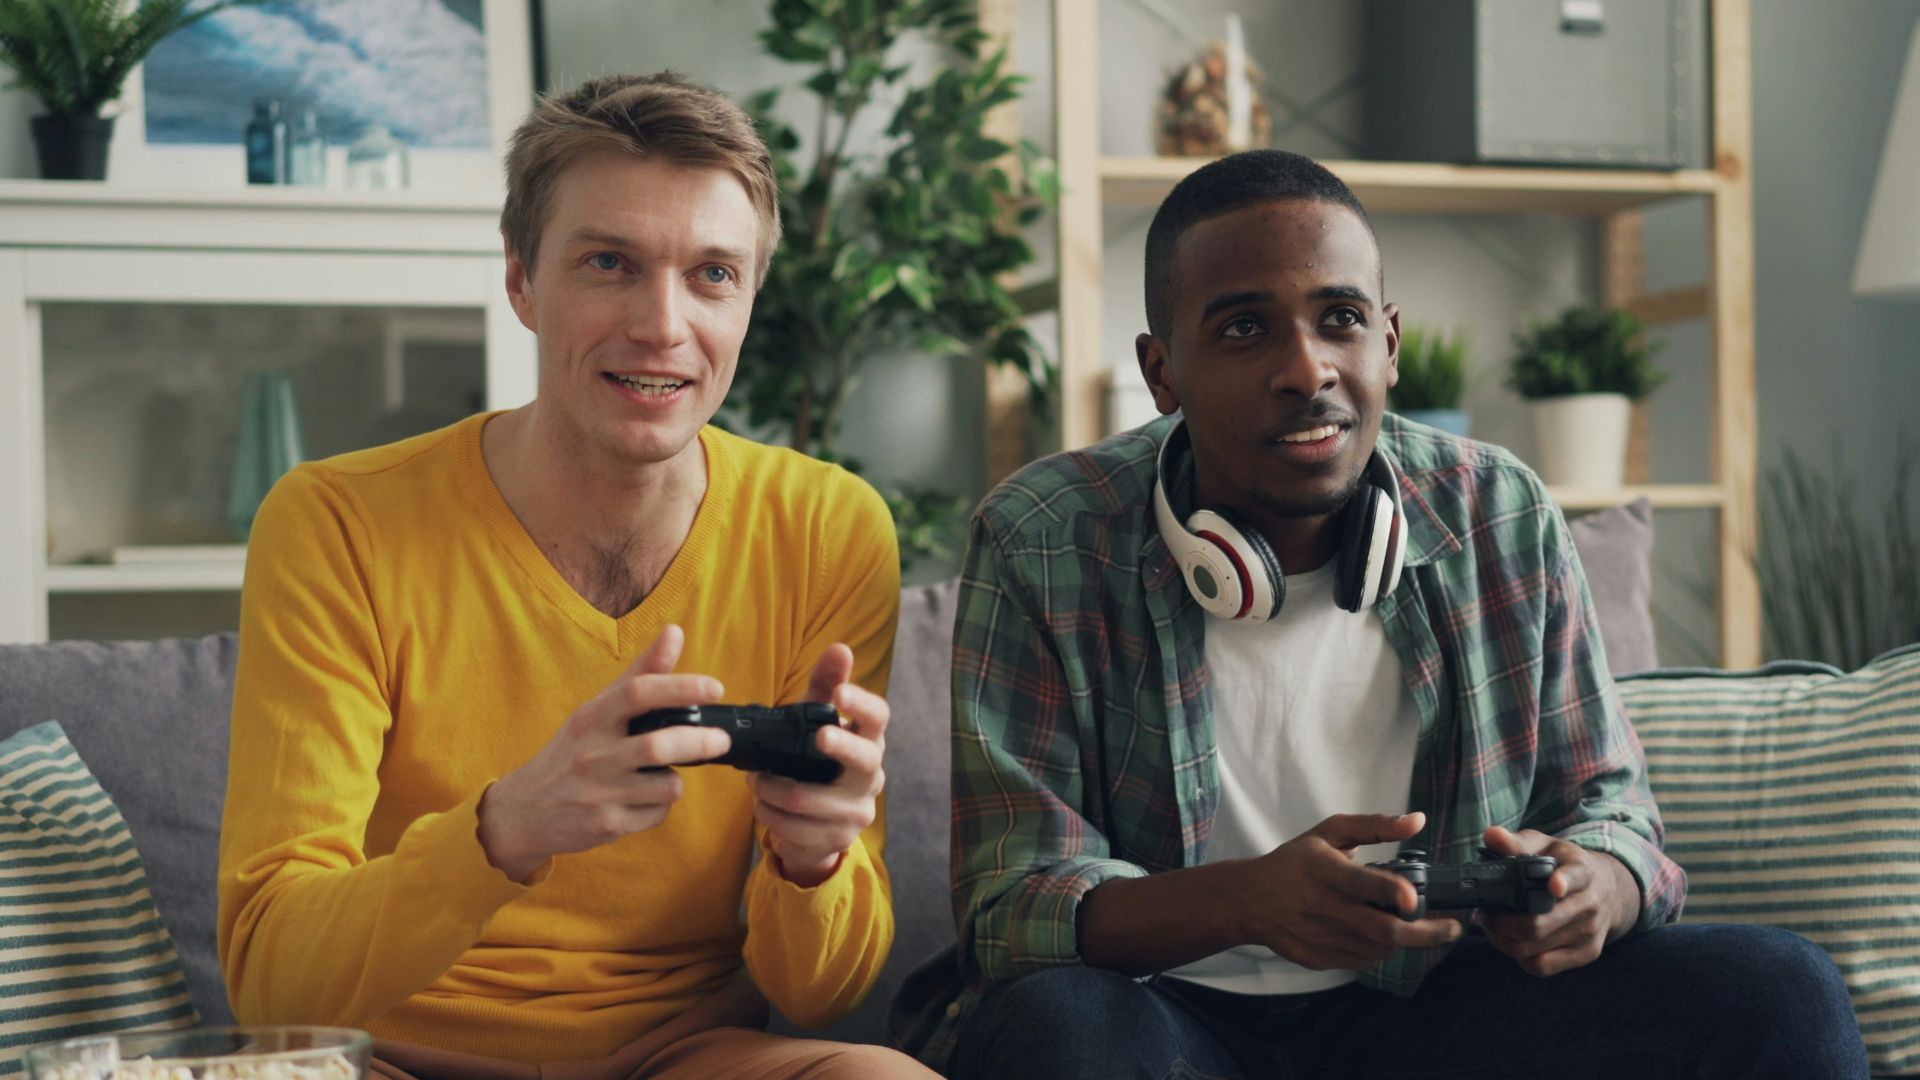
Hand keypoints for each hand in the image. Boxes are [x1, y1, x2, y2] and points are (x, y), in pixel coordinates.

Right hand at [477, 625, 729, 882]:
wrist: (525, 811)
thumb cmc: (571, 753)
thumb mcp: (596, 710)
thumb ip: (640, 674)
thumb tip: (675, 632)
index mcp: (592, 718)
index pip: (637, 693)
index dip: (681, 686)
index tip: (714, 688)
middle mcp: (592, 754)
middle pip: (657, 746)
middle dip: (698, 742)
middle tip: (721, 739)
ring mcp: (598, 792)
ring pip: (666, 786)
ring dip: (677, 780)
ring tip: (665, 774)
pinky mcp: (606, 825)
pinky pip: (656, 814)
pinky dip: (661, 806)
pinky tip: (643, 800)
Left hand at [749, 644, 886, 887]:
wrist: (817, 826)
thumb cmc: (816, 762)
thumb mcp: (816, 722)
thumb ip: (827, 685)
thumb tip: (840, 648)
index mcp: (868, 741)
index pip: (878, 717)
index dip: (862, 704)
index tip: (841, 693)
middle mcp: (870, 776)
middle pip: (864, 760)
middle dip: (840, 747)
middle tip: (819, 737)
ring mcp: (858, 811)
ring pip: (809, 800)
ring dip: (771, 789)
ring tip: (755, 780)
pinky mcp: (838, 838)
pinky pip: (793, 827)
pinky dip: (768, 815)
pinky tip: (761, 806)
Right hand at [1235, 812, 1463, 970]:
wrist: (1248, 901)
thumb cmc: (1294, 863)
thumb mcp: (1329, 833)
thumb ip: (1375, 825)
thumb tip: (1418, 820)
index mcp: (1324, 870)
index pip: (1361, 883)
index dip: (1391, 892)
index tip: (1414, 898)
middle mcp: (1322, 906)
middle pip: (1382, 930)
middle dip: (1425, 934)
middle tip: (1452, 928)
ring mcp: (1320, 937)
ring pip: (1378, 950)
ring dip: (1402, 942)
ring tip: (1411, 927)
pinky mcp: (1318, 958)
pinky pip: (1362, 961)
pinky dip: (1378, 950)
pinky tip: (1377, 935)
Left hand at [1476, 826, 1641, 976]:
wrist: (1609, 891)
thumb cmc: (1565, 865)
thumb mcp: (1546, 846)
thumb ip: (1518, 842)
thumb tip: (1491, 835)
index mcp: (1581, 871)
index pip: (1575, 876)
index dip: (1564, 881)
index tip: (1554, 885)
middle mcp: (1590, 904)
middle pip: (1538, 924)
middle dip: (1501, 922)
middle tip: (1484, 913)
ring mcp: (1590, 933)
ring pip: (1534, 949)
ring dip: (1502, 941)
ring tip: (1491, 925)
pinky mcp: (1586, 954)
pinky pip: (1542, 966)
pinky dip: (1519, 957)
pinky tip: (1512, 941)